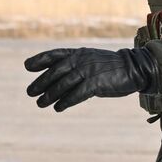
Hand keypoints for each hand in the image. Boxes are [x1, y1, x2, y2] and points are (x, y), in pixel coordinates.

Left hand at [24, 46, 157, 110]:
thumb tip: (53, 80)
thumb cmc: (109, 67)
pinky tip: (58, 108)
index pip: (55, 54)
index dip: (40, 60)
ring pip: (63, 84)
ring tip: (40, 103)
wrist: (134, 68)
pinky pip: (77, 94)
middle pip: (55, 72)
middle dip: (41, 82)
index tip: (27, 66)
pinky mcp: (96, 83)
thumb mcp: (89, 61)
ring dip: (50, 95)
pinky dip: (66, 101)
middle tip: (30, 93)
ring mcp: (88, 71)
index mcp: (78, 53)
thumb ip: (73, 67)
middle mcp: (81, 60)